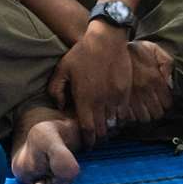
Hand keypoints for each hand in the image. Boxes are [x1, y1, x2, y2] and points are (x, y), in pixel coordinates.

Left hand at [48, 24, 131, 146]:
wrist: (107, 40)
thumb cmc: (82, 53)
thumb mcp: (62, 69)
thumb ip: (56, 89)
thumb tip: (59, 106)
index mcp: (84, 99)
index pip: (86, 129)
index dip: (87, 140)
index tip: (87, 143)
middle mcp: (100, 102)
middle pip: (101, 130)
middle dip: (98, 137)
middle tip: (95, 139)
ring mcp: (115, 97)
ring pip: (114, 123)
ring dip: (110, 129)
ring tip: (106, 130)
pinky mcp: (125, 92)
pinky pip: (124, 113)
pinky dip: (120, 119)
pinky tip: (116, 118)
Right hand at [123, 40, 172, 122]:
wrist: (113, 48)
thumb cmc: (136, 50)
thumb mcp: (156, 50)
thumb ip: (167, 64)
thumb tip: (170, 83)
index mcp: (155, 79)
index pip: (167, 103)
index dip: (166, 104)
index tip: (164, 102)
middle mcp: (144, 89)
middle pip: (156, 113)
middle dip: (157, 111)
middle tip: (154, 107)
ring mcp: (131, 96)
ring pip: (144, 118)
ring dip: (145, 115)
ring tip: (144, 110)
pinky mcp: (119, 99)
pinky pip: (129, 116)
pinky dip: (132, 116)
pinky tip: (133, 110)